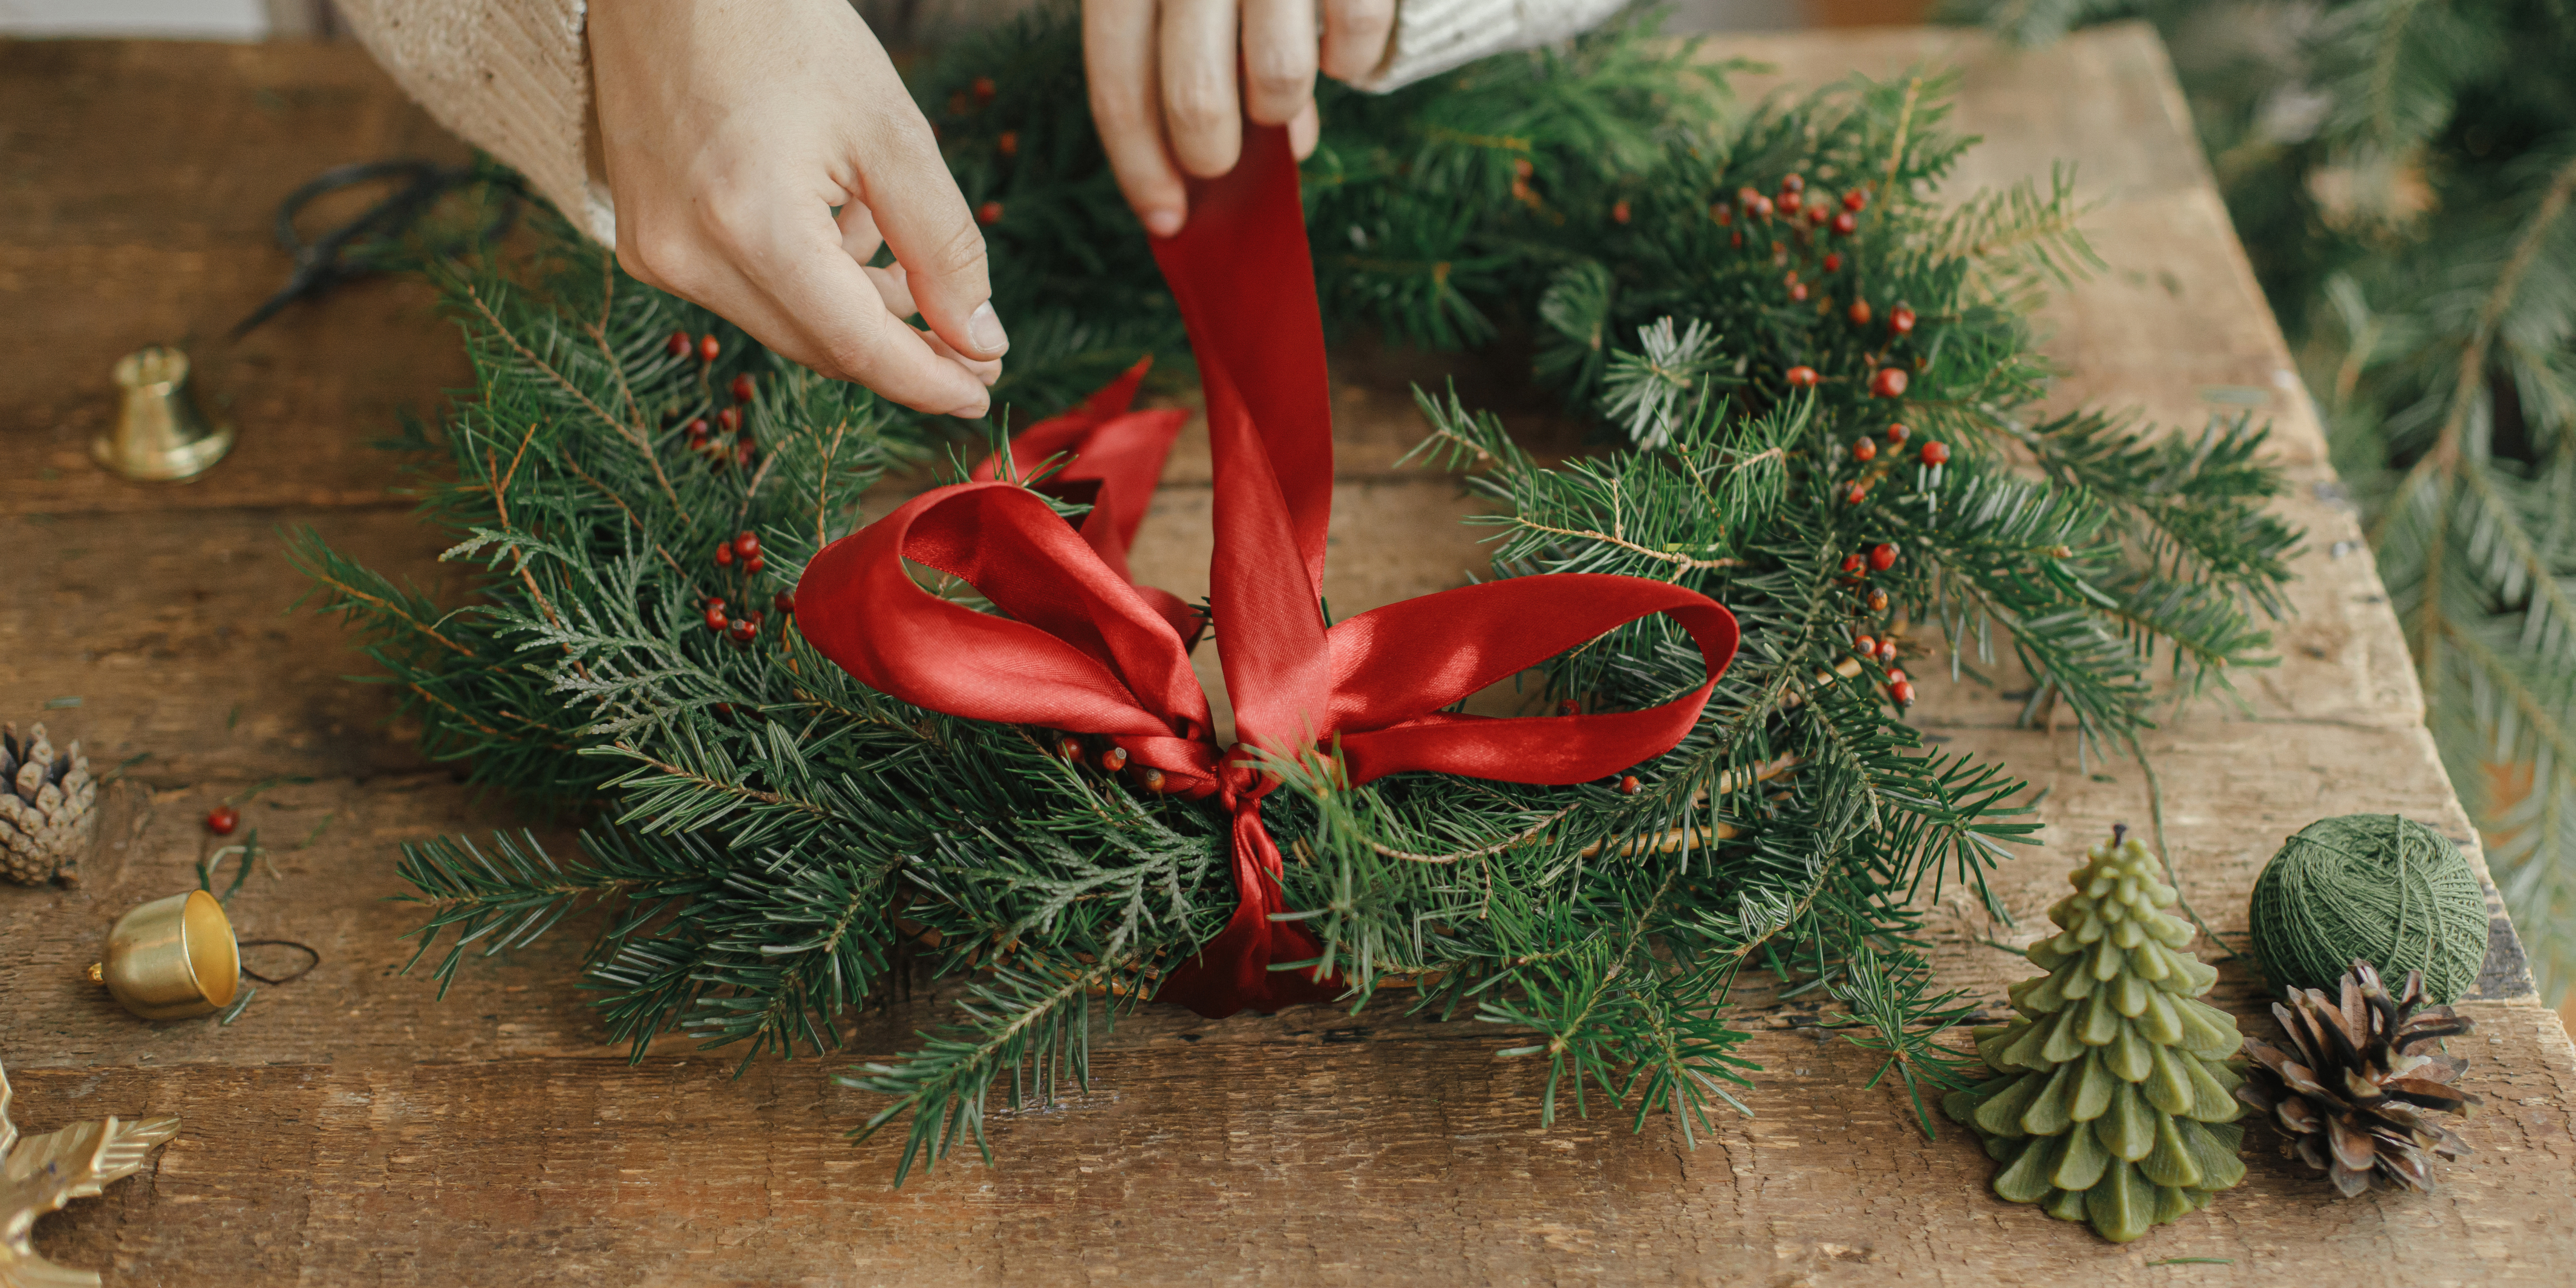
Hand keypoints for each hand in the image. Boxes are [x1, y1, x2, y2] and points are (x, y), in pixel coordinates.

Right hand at [591, 0, 1003, 417]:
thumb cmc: (781, 26)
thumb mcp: (889, 129)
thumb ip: (942, 244)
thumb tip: (980, 340)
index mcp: (747, 226)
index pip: (858, 347)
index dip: (929, 380)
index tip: (986, 390)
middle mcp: (687, 257)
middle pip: (821, 346)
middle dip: (901, 351)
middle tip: (971, 344)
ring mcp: (656, 254)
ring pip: (786, 325)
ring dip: (856, 311)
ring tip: (903, 259)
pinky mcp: (645, 242)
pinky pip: (746, 292)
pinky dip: (805, 278)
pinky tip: (837, 223)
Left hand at [1084, 0, 1394, 234]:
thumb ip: (1187, 49)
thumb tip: (1218, 166)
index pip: (1117, 79)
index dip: (1138, 164)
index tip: (1164, 218)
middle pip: (1191, 98)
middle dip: (1209, 153)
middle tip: (1224, 159)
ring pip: (1278, 81)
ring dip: (1281, 106)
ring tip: (1281, 81)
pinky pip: (1356, 42)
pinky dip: (1353, 62)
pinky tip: (1341, 42)